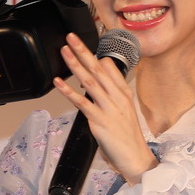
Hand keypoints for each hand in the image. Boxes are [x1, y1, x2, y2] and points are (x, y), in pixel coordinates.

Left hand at [53, 33, 156, 184]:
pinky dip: (69, 91)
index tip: (80, 40)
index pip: (108, 67)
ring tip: (64, 51)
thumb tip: (102, 69)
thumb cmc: (127, 135)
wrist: (136, 157)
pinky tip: (58, 83)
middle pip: (98, 69)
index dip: (93, 53)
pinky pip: (82, 103)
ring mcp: (109, 108)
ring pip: (90, 81)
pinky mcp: (100, 121)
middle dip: (83, 51)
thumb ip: (113, 88)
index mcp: (123, 92)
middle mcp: (117, 97)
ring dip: (75, 64)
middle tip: (70, 37)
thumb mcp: (124, 107)